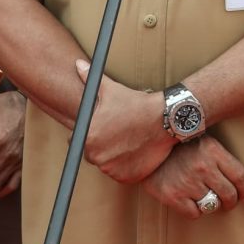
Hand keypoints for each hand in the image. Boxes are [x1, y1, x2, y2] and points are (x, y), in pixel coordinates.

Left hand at [77, 60, 176, 183]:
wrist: (165, 119)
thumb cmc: (136, 104)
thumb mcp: (111, 90)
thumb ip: (89, 79)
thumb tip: (78, 65)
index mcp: (87, 138)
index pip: (79, 142)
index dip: (91, 134)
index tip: (105, 129)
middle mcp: (97, 158)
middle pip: (93, 155)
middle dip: (103, 146)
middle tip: (119, 134)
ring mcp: (112, 170)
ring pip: (108, 165)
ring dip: (115, 157)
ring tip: (129, 141)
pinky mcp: (127, 178)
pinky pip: (121, 174)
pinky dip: (127, 167)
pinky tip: (136, 151)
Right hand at [141, 135, 243, 219]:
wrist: (147, 146)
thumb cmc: (180, 146)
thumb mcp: (205, 143)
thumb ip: (223, 161)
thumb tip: (243, 191)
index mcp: (213, 150)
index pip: (239, 176)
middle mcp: (202, 166)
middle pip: (229, 194)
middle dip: (231, 201)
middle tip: (227, 202)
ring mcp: (187, 182)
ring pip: (212, 205)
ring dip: (210, 203)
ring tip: (204, 195)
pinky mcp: (172, 196)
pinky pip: (194, 214)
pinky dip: (194, 210)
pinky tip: (189, 200)